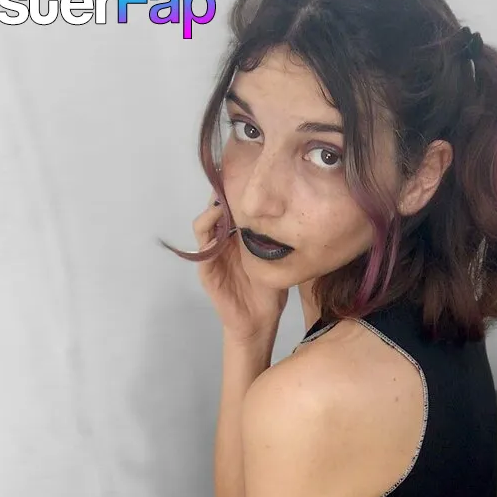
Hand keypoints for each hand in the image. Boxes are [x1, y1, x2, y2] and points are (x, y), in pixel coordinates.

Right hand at [190, 191, 288, 342]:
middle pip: (215, 208)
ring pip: (203, 223)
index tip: (248, 175)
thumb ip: (280, 237)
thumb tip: (295, 212)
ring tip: (225, 205)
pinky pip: (201, 250)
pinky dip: (207, 238)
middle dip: (222, 193)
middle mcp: (222, 240)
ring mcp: (212, 255)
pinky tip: (219, 231)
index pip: (232, 204)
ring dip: (212, 212)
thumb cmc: (269, 291)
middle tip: (234, 182)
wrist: (259, 321)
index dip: (236, 189)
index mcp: (238, 236)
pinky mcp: (207, 271)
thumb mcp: (278, 258)